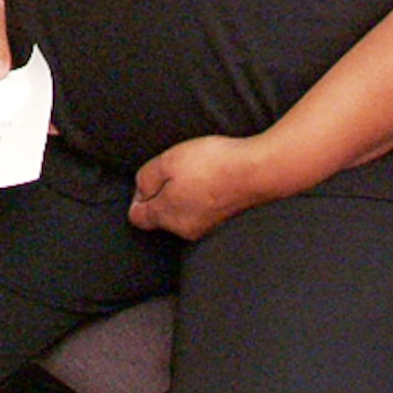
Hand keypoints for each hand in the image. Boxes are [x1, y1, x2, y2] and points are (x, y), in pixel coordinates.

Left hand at [128, 135, 272, 239]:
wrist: (255, 171)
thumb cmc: (210, 165)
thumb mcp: (167, 162)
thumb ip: (146, 179)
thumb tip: (141, 193)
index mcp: (167, 217)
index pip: (137, 218)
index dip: (137, 196)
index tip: (149, 178)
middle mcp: (185, 229)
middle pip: (159, 216)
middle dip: (160, 193)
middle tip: (173, 169)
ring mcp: (206, 227)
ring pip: (180, 212)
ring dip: (181, 193)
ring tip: (194, 171)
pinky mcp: (222, 221)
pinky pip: (200, 209)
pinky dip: (200, 195)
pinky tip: (209, 178)